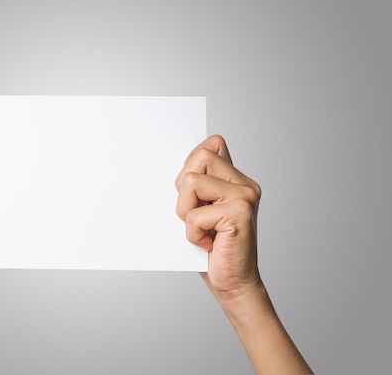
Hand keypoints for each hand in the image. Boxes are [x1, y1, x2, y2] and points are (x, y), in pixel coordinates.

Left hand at [176, 135, 312, 373]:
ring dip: (185, 211)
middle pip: (199, 158)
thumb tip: (187, 158)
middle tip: (195, 216)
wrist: (232, 284)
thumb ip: (198, 183)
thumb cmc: (211, 249)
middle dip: (184, 190)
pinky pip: (194, 214)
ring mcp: (245, 197)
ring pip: (191, 182)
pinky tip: (208, 243)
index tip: (192, 194)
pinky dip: (192, 233)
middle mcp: (246, 184)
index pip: (210, 146)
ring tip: (201, 230)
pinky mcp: (240, 213)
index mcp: (237, 180)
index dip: (190, 167)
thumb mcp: (199, 209)